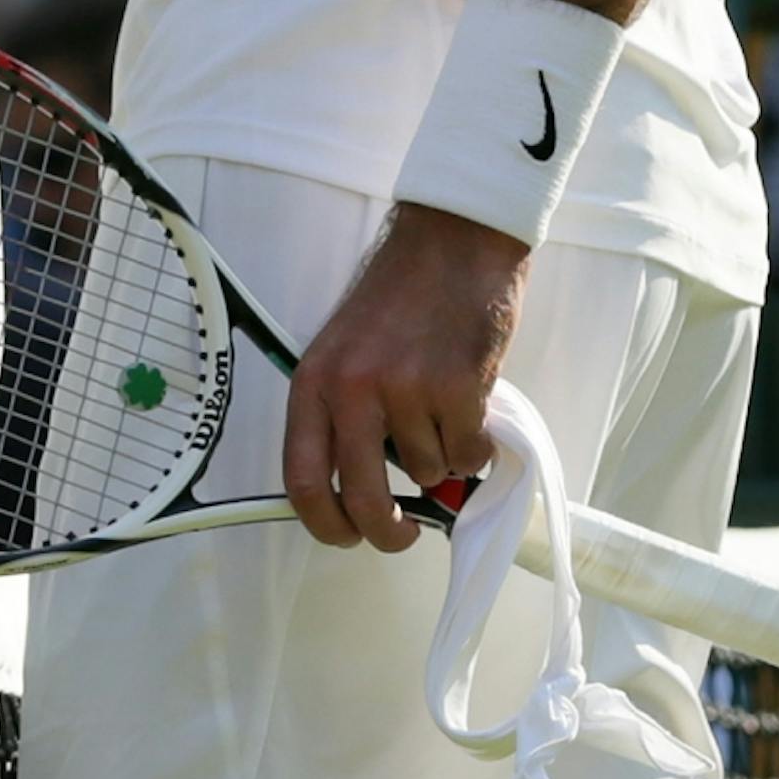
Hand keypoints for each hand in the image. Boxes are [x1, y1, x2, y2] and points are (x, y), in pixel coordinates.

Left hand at [282, 202, 526, 552]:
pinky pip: (469, 453)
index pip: (302, 479)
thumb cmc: (400, 296)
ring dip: (442, 458)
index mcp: (314, 381)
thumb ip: (344, 413)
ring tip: (444, 407)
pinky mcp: (458, 388)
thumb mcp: (347, 349)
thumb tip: (359, 493)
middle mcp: (353, 389)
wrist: (453, 240)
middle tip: (403, 534)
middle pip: (364, 501)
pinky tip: (471, 403)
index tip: (347, 537)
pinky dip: (476, 443)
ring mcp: (406, 389)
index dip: (325, 525)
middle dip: (388, 533)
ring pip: (428, 474)